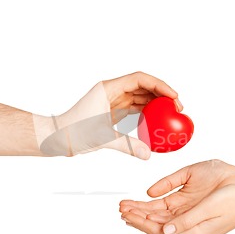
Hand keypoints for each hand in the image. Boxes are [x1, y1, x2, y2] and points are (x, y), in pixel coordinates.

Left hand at [34, 71, 180, 158]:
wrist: (56, 137)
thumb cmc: (72, 133)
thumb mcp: (102, 138)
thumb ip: (127, 145)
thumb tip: (147, 154)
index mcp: (108, 88)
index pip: (139, 79)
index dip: (159, 85)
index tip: (173, 96)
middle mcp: (112, 91)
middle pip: (143, 86)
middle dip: (162, 94)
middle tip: (178, 107)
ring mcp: (113, 100)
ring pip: (141, 96)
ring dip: (157, 103)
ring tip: (172, 114)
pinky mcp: (113, 111)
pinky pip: (135, 107)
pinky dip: (148, 113)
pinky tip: (158, 121)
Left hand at [121, 184, 234, 233]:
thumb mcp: (209, 207)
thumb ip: (186, 220)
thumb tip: (164, 230)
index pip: (159, 230)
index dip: (140, 221)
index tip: (125, 212)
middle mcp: (192, 233)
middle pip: (157, 227)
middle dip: (138, 217)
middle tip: (121, 207)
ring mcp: (193, 225)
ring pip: (162, 222)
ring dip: (145, 214)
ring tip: (128, 206)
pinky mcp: (195, 217)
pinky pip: (170, 217)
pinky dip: (156, 212)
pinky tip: (146, 207)